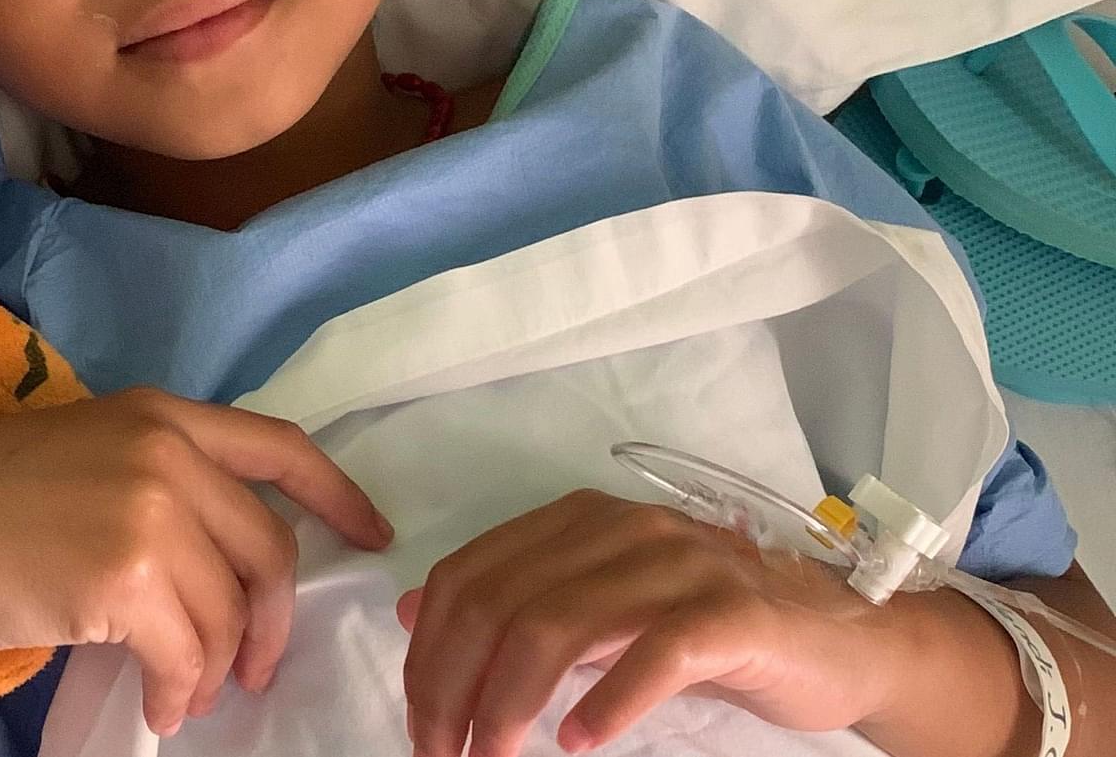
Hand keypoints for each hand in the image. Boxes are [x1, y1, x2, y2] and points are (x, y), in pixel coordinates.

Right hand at [0, 387, 391, 734]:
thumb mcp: (82, 457)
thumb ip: (158, 478)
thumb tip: (224, 562)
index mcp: (157, 412)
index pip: (280, 445)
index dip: (339, 494)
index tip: (375, 534)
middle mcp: (164, 448)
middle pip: (269, 548)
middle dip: (273, 620)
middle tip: (253, 669)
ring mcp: (149, 507)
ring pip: (230, 611)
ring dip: (215, 668)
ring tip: (185, 692)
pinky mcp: (128, 574)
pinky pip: (188, 653)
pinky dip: (181, 692)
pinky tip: (159, 705)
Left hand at [398, 488, 906, 756]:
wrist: (838, 640)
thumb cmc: (707, 629)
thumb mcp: (599, 608)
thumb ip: (517, 601)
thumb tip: (415, 612)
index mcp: (579, 520)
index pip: (470, 577)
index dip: (429, 654)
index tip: (421, 723)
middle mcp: (623, 528)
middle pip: (501, 602)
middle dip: (455, 687)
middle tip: (444, 753)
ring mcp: (680, 564)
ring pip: (560, 624)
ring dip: (510, 703)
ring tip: (494, 756)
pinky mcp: (734, 613)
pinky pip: (655, 652)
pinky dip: (607, 702)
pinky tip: (579, 740)